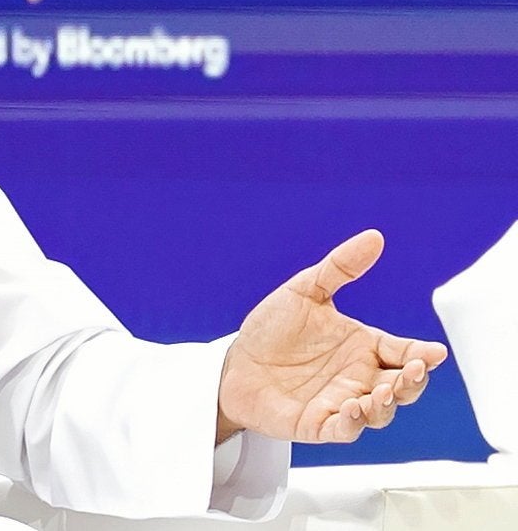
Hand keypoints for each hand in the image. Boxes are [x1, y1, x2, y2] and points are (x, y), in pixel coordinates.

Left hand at [217, 230, 447, 443]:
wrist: (233, 361)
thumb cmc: (272, 329)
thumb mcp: (305, 291)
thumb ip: (340, 267)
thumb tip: (375, 237)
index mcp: (362, 346)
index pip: (403, 352)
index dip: (421, 354)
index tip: (433, 352)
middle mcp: (358, 377)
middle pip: (401, 386)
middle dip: (413, 381)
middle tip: (415, 370)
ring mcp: (340, 402)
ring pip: (379, 413)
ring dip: (387, 405)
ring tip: (384, 391)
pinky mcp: (317, 424)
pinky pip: (343, 430)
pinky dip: (352, 423)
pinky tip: (352, 408)